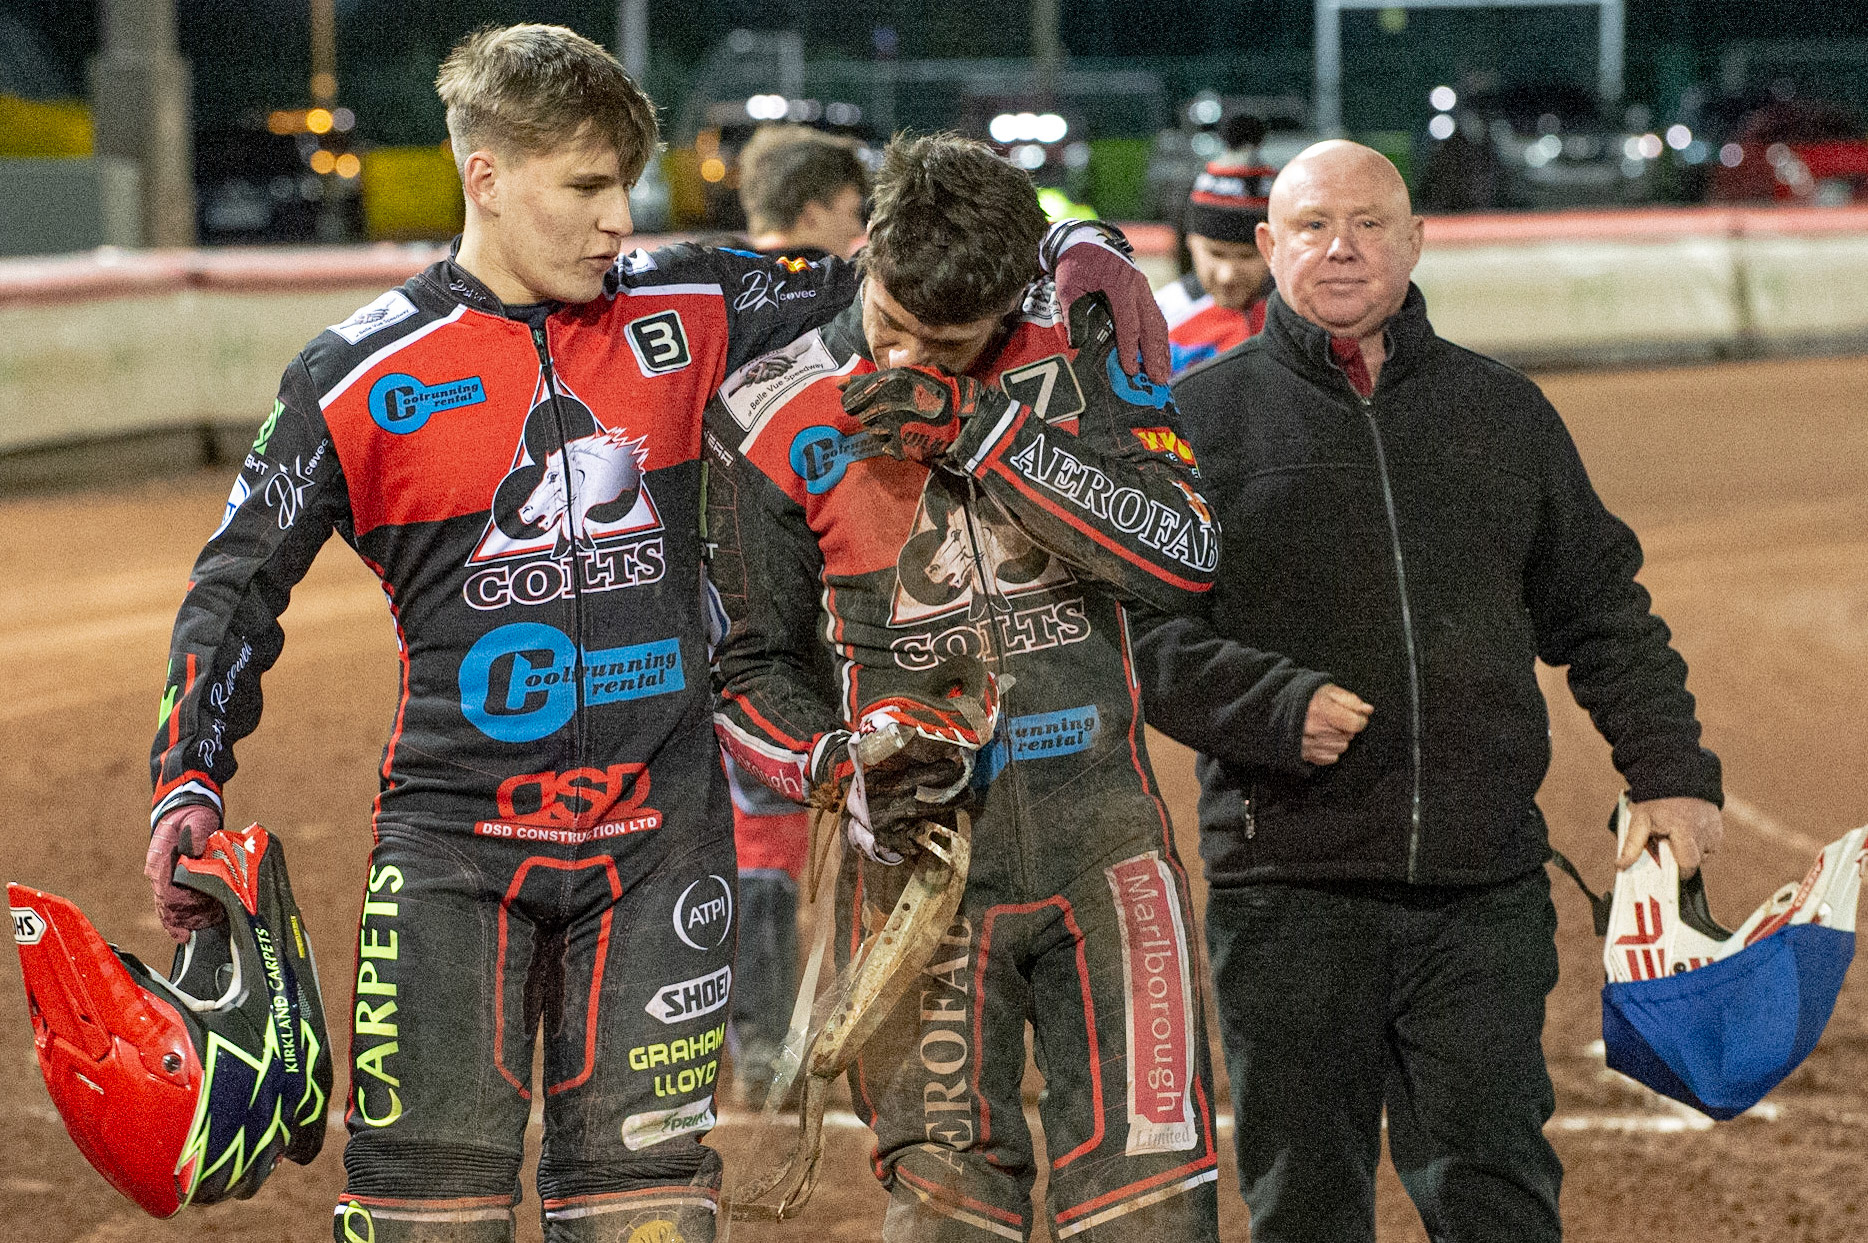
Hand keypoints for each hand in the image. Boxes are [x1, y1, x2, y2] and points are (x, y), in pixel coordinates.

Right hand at [145, 804, 225, 942]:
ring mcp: (164, 879)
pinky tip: (190, 929)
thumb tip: (196, 852)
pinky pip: (171, 905)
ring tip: (199, 931)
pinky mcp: (172, 882)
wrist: (186, 811)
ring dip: (184, 921)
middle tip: (200, 931)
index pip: (168, 891)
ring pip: (167, 909)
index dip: (181, 907)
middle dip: (184, 919)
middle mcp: (158, 874)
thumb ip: (198, 835)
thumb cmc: (193, 818)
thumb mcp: (198, 821)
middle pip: (167, 905)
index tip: (192, 919)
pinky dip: (182, 917)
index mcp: (161, 861)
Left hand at [840, 366, 1007, 464]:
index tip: (851, 395)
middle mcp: (883, 405)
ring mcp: (890, 427)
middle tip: (890, 409)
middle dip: (870, 411)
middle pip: (861, 414)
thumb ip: (877, 376)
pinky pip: (886, 446)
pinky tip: (904, 435)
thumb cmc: (939, 388)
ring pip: (873, 429)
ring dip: (881, 426)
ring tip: (902, 420)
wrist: (962, 416)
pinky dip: (892, 442)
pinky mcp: (899, 446)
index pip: (852, 395)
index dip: (851, 396)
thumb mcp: (911, 372)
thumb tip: (840, 383)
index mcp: (886, 384)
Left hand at [1053, 234, 1170, 380]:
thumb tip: (1076, 343)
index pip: (1129, 324)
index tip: (1131, 370)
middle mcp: (1138, 288)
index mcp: (1120, 286)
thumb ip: (1072, 313)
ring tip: (1164, 374)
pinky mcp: (1144, 294)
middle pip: (1152, 327)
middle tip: (1158, 380)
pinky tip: (1160, 356)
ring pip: (1159, 324)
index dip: (1130, 349)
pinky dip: (1160, 340)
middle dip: (1156, 355)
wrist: (1086, 241)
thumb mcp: (1068, 286)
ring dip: (1162, 351)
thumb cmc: (1076, 264)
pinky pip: (1156, 319)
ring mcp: (1144, 290)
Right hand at [1302, 684, 1372, 765]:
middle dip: (1346, 727)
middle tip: (1334, 719)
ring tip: (1326, 728)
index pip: (1356, 724)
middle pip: (1349, 736)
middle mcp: (1314, 729)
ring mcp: (1309, 744)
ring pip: (1341, 748)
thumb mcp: (1328, 691)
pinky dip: (1329, 749)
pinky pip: (1331, 758)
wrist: (1278, 707)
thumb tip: (1368, 710)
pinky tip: (1321, 739)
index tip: (1355, 715)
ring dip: (1338, 739)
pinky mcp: (1304, 755)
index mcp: (1321, 710)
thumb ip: (1350, 700)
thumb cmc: (1306, 698)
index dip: (1359, 719)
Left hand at [1617, 796, 1724, 877]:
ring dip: (1693, 852)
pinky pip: (1712, 844)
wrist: (1676, 774)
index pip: (1688, 864)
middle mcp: (1703, 831)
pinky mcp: (1719, 825)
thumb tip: (1621, 866)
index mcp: (1684, 831)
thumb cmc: (1656, 799)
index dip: (1679, 872)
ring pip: (1706, 854)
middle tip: (1670, 850)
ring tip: (1678, 838)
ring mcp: (1714, 828)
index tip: (1669, 872)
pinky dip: (1701, 844)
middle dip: (1684, 861)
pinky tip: (1688, 833)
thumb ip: (1632, 845)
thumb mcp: (1640, 820)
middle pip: (1698, 861)